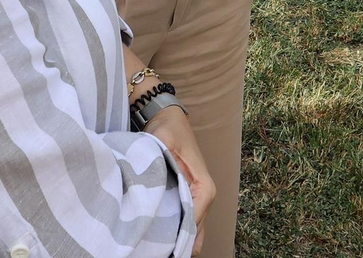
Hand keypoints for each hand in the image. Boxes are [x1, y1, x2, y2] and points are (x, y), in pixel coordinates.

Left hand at [143, 107, 214, 252]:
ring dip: (180, 239)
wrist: (169, 119)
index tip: (168, 242)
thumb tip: (158, 171)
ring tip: (163, 251)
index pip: (197, 214)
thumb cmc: (169, 128)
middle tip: (163, 252)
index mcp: (204, 183)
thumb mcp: (165, 137)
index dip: (184, 229)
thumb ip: (163, 153)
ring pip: (193, 228)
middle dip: (182, 241)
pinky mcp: (188, 196)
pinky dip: (179, 233)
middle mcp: (204, 193)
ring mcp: (197, 197)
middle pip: (196, 227)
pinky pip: (187, 221)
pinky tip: (166, 245)